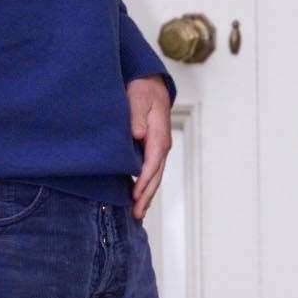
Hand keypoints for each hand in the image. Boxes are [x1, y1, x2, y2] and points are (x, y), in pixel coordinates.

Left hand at [128, 74, 172, 219]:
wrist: (150, 82)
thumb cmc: (142, 89)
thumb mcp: (138, 97)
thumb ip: (138, 115)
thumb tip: (138, 134)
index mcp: (159, 134)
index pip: (152, 162)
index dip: (144, 180)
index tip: (135, 195)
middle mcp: (162, 144)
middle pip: (156, 174)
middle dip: (147, 195)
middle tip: (137, 214)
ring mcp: (159, 147)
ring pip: (155, 175)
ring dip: (147, 194)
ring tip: (138, 213)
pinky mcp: (153, 147)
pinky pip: (151, 170)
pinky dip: (146, 184)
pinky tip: (138, 195)